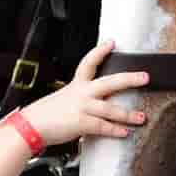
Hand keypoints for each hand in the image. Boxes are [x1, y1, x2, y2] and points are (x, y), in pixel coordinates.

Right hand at [18, 40, 146, 147]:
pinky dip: (115, 130)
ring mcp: (82, 107)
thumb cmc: (44, 115)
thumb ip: (79, 100)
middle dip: (129, 79)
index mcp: (76, 85)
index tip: (112, 42)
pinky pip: (103, 126)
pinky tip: (124, 132)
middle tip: (145, 77)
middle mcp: (81, 93)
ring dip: (128, 114)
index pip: (88, 62)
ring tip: (141, 117)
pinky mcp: (81, 122)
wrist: (30, 126)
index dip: (101, 51)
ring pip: (111, 109)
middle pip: (110, 82)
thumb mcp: (62, 100)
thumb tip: (95, 105)